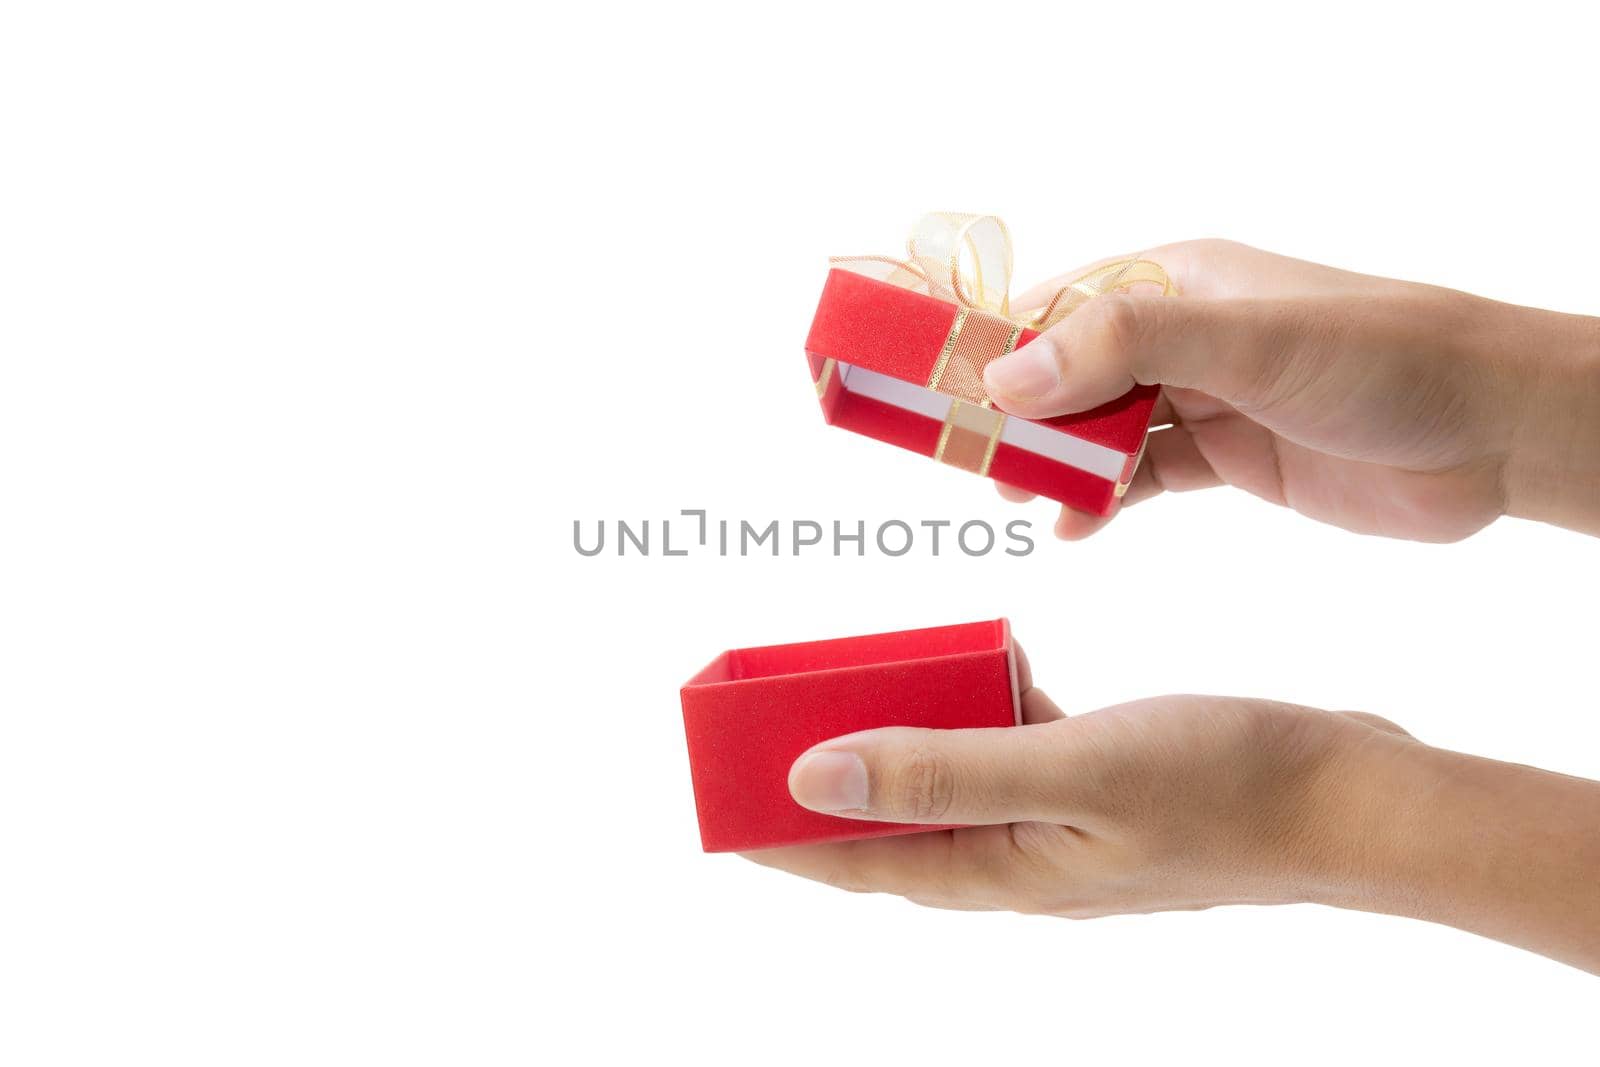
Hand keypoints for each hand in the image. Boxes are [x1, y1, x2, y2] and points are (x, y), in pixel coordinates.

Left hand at [745, 645, 1599, 970]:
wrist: (1355, 794)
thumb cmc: (1227, 788)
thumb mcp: (1068, 771)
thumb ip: (937, 774)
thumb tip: (809, 779)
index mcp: (1002, 871)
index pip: (861, 864)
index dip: (783, 840)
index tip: (717, 811)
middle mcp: (1022, 855)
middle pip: (893, 827)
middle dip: (821, 794)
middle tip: (760, 742)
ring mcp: (1062, 816)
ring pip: (949, 781)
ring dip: (892, 745)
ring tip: (842, 698)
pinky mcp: (1097, 776)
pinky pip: (1009, 741)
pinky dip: (973, 708)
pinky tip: (970, 664)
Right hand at [980, 240, 1599, 539]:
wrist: (1492, 431)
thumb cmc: (1385, 357)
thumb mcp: (1249, 340)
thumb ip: (1130, 345)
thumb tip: (1011, 374)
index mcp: (1177, 282)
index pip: (1057, 306)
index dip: (994, 346)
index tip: (936, 391)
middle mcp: (1181, 336)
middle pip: (1068, 373)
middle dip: (1016, 415)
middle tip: (970, 460)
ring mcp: (1204, 398)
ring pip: (1100, 430)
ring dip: (1056, 464)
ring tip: (1019, 498)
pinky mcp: (1229, 458)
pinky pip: (1142, 477)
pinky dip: (1102, 500)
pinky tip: (1075, 527)